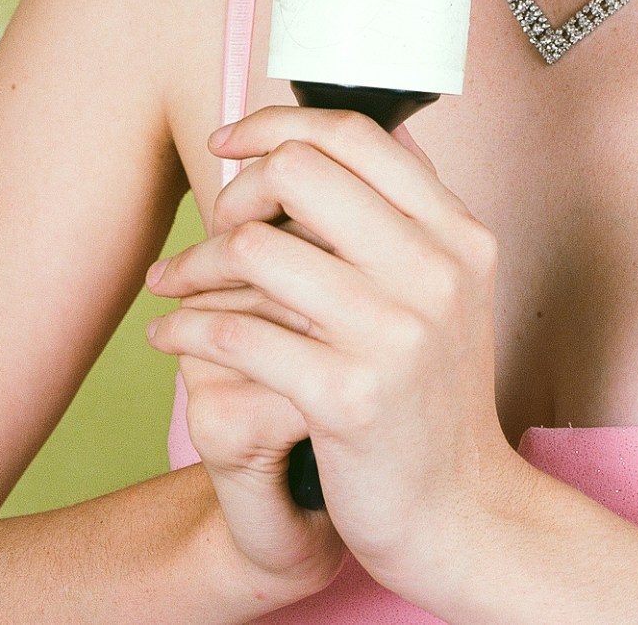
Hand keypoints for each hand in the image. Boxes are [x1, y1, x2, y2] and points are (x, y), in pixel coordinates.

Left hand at [147, 106, 531, 600]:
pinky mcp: (349, 397)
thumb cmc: (434, 396)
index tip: (230, 141)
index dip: (277, 123)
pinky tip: (174, 336)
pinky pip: (238, 333)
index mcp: (458, 233)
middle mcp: (436, 271)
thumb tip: (324, 139)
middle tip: (217, 226)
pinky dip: (188, 328)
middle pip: (301, 172)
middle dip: (237, 191)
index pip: (357, 134)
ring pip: (256, 250)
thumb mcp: (447, 290)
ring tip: (178, 285)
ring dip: (196, 263)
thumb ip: (401, 216)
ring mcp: (396, 334)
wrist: (463, 513)